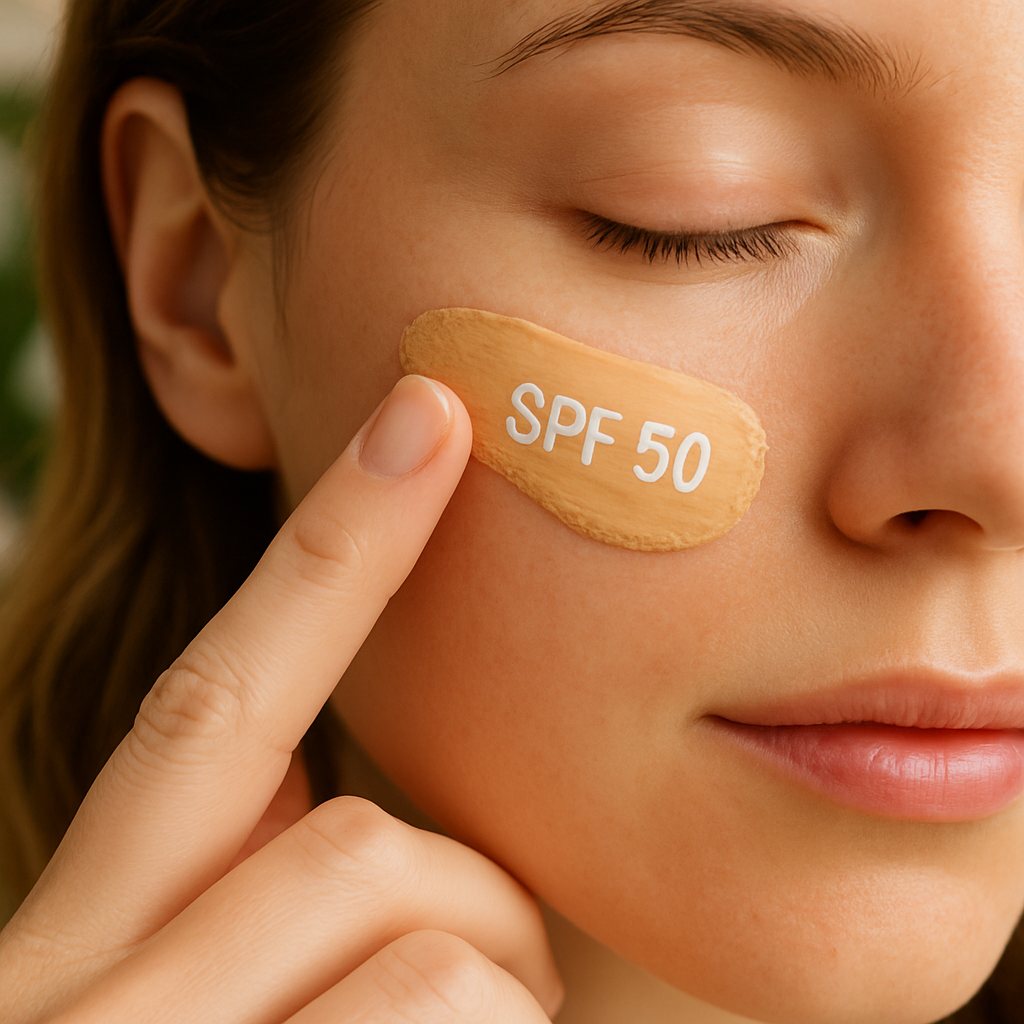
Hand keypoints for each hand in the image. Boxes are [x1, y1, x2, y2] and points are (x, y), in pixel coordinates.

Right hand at [0, 375, 562, 1023]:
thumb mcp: (211, 996)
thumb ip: (269, 900)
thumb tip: (406, 842)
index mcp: (82, 931)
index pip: (212, 702)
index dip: (331, 548)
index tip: (424, 412)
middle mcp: (77, 990)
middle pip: (355, 842)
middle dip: (481, 899)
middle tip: (510, 973)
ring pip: (426, 950)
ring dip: (504, 989)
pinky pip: (443, 1015)